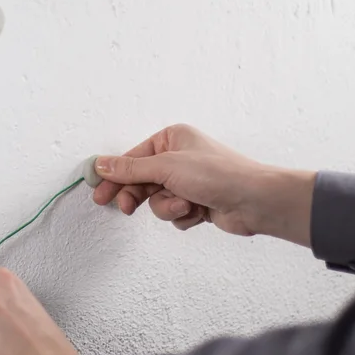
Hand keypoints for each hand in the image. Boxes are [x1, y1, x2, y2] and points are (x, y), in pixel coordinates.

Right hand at [92, 124, 314, 245]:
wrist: (254, 201)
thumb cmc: (218, 174)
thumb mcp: (167, 167)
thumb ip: (131, 169)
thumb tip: (101, 164)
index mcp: (172, 138)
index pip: (133, 158)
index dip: (115, 176)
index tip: (99, 192)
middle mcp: (179, 157)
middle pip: (142, 180)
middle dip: (139, 195)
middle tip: (125, 208)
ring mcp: (188, 181)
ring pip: (157, 200)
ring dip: (167, 206)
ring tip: (184, 205)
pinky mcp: (196, 202)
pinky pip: (173, 213)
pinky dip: (182, 215)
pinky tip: (198, 211)